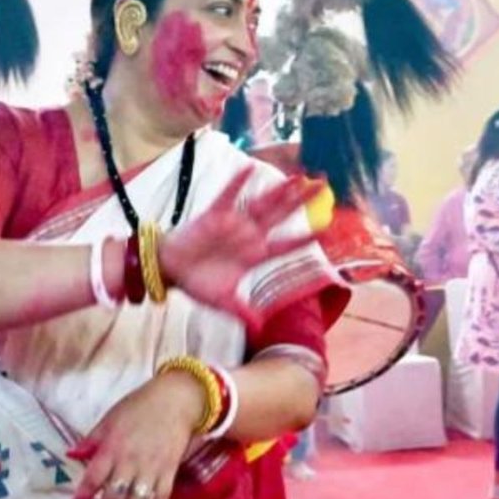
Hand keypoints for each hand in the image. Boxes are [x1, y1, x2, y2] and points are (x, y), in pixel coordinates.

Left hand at [65, 371, 204, 498]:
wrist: (177, 399)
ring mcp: (152, 467)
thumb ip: (91, 440)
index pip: (92, 479)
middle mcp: (130, 461)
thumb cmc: (139, 406)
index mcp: (111, 448)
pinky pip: (162, 496)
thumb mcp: (109, 418)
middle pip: (114, 497)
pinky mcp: (170, 469)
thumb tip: (70, 454)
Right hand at [159, 167, 323, 327]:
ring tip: (298, 177)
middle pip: (282, 216)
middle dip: (302, 202)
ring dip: (279, 191)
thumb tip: (260, 330)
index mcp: (255, 255)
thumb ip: (243, 312)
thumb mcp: (223, 301)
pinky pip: (228, 196)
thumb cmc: (197, 282)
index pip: (287, 246)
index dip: (307, 238)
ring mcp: (234, 223)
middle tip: (323, 186)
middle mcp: (250, 236)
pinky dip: (237, 183)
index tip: (329, 230)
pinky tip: (249, 168)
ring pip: (262, 204)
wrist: (169, 269)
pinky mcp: (214, 215)